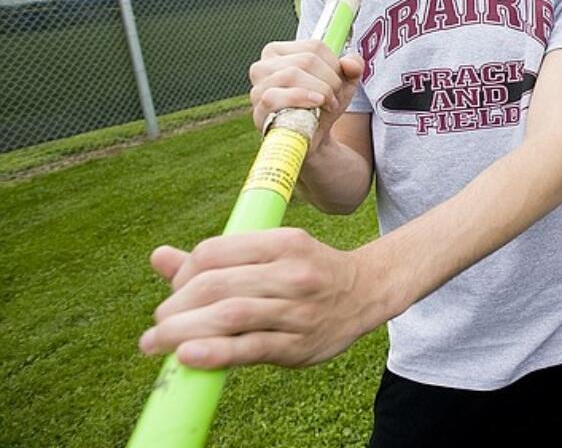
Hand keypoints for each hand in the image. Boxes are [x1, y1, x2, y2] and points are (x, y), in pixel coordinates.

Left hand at [139, 228, 378, 368]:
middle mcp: (292, 273)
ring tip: (157, 342)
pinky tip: (188, 357)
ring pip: (231, 316)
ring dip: (183, 331)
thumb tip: (158, 256)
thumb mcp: (271, 253)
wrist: (367, 292)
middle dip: (175, 307)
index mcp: (282, 242)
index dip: (183, 273)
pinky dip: (215, 353)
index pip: (214, 253)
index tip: (174, 291)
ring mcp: (298, 310)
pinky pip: (251, 348)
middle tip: (159, 323)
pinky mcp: (300, 344)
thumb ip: (216, 259)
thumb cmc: (308, 273)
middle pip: (217, 285)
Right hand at [249, 40, 363, 149]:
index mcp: (279, 52)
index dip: (335, 65)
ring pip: (291, 74)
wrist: (314, 137)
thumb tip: (349, 63)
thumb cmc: (323, 104)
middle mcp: (262, 66)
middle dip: (330, 81)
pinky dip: (301, 98)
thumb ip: (354, 66)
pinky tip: (316, 104)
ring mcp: (257, 89)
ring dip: (321, 91)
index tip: (339, 82)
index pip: (314, 47)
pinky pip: (275, 96)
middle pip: (306, 60)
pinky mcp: (258, 110)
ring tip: (328, 104)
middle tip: (335, 97)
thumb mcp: (344, 82)